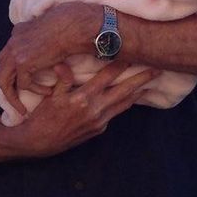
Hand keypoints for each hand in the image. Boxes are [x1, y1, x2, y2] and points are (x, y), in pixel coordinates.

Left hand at [0, 3, 100, 115]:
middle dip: (7, 89)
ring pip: (4, 81)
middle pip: (1, 70)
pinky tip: (48, 92)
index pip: (7, 56)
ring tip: (22, 108)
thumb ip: (39, 41)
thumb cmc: (69, 28)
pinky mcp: (23, 63)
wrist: (73, 26)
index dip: (13, 73)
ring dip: (13, 96)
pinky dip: (35, 90)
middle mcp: (12, 41)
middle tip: (15, 103)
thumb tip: (41, 51)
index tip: (22, 85)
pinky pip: (24, 84)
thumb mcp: (49, 32)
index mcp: (18, 32)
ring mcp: (15, 52)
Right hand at [17, 61, 156, 155]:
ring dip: (137, 92)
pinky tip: (129, 96)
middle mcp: (95, 111)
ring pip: (123, 104)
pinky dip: (123, 103)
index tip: (133, 53)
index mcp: (82, 98)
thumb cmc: (41, 117)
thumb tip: (63, 63)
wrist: (38, 143)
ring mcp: (98, 122)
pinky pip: (114, 113)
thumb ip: (62, 80)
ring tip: (150, 82)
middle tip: (157, 69)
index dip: (121, 64)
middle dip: (142, 80)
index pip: (107, 77)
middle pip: (124, 92)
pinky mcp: (98, 130)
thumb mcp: (50, 96)